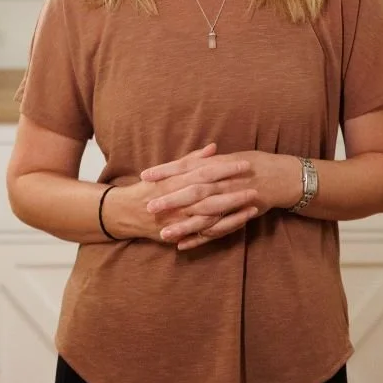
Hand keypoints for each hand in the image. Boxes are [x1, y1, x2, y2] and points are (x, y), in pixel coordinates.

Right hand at [101, 144, 251, 244]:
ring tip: (254, 206)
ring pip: (211, 217)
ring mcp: (181, 220)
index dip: (225, 169)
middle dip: (233, 191)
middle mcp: (179, 201)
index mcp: (176, 181)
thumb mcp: (168, 169)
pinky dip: (223, 229)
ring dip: (233, 212)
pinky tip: (241, 223)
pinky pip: (206, 234)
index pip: (205, 173)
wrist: (128, 212)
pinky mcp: (183, 234)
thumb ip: (191, 159)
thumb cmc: (150, 187)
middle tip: (254, 185)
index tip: (244, 164)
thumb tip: (213, 148)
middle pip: (210, 196)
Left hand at [141, 147, 301, 250]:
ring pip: (204, 215)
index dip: (166, 171)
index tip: (145, 175)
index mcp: (217, 165)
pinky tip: (183, 246)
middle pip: (192, 192)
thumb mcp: (227, 157)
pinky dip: (200, 239)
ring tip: (163, 235)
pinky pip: (217, 231)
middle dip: (170, 200)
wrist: (280, 177)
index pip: (186, 167)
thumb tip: (187, 161)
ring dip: (183, 225)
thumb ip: (206, 160)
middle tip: (148, 207)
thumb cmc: (252, 164)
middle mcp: (222, 183)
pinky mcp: (237, 217)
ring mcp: (230, 201)